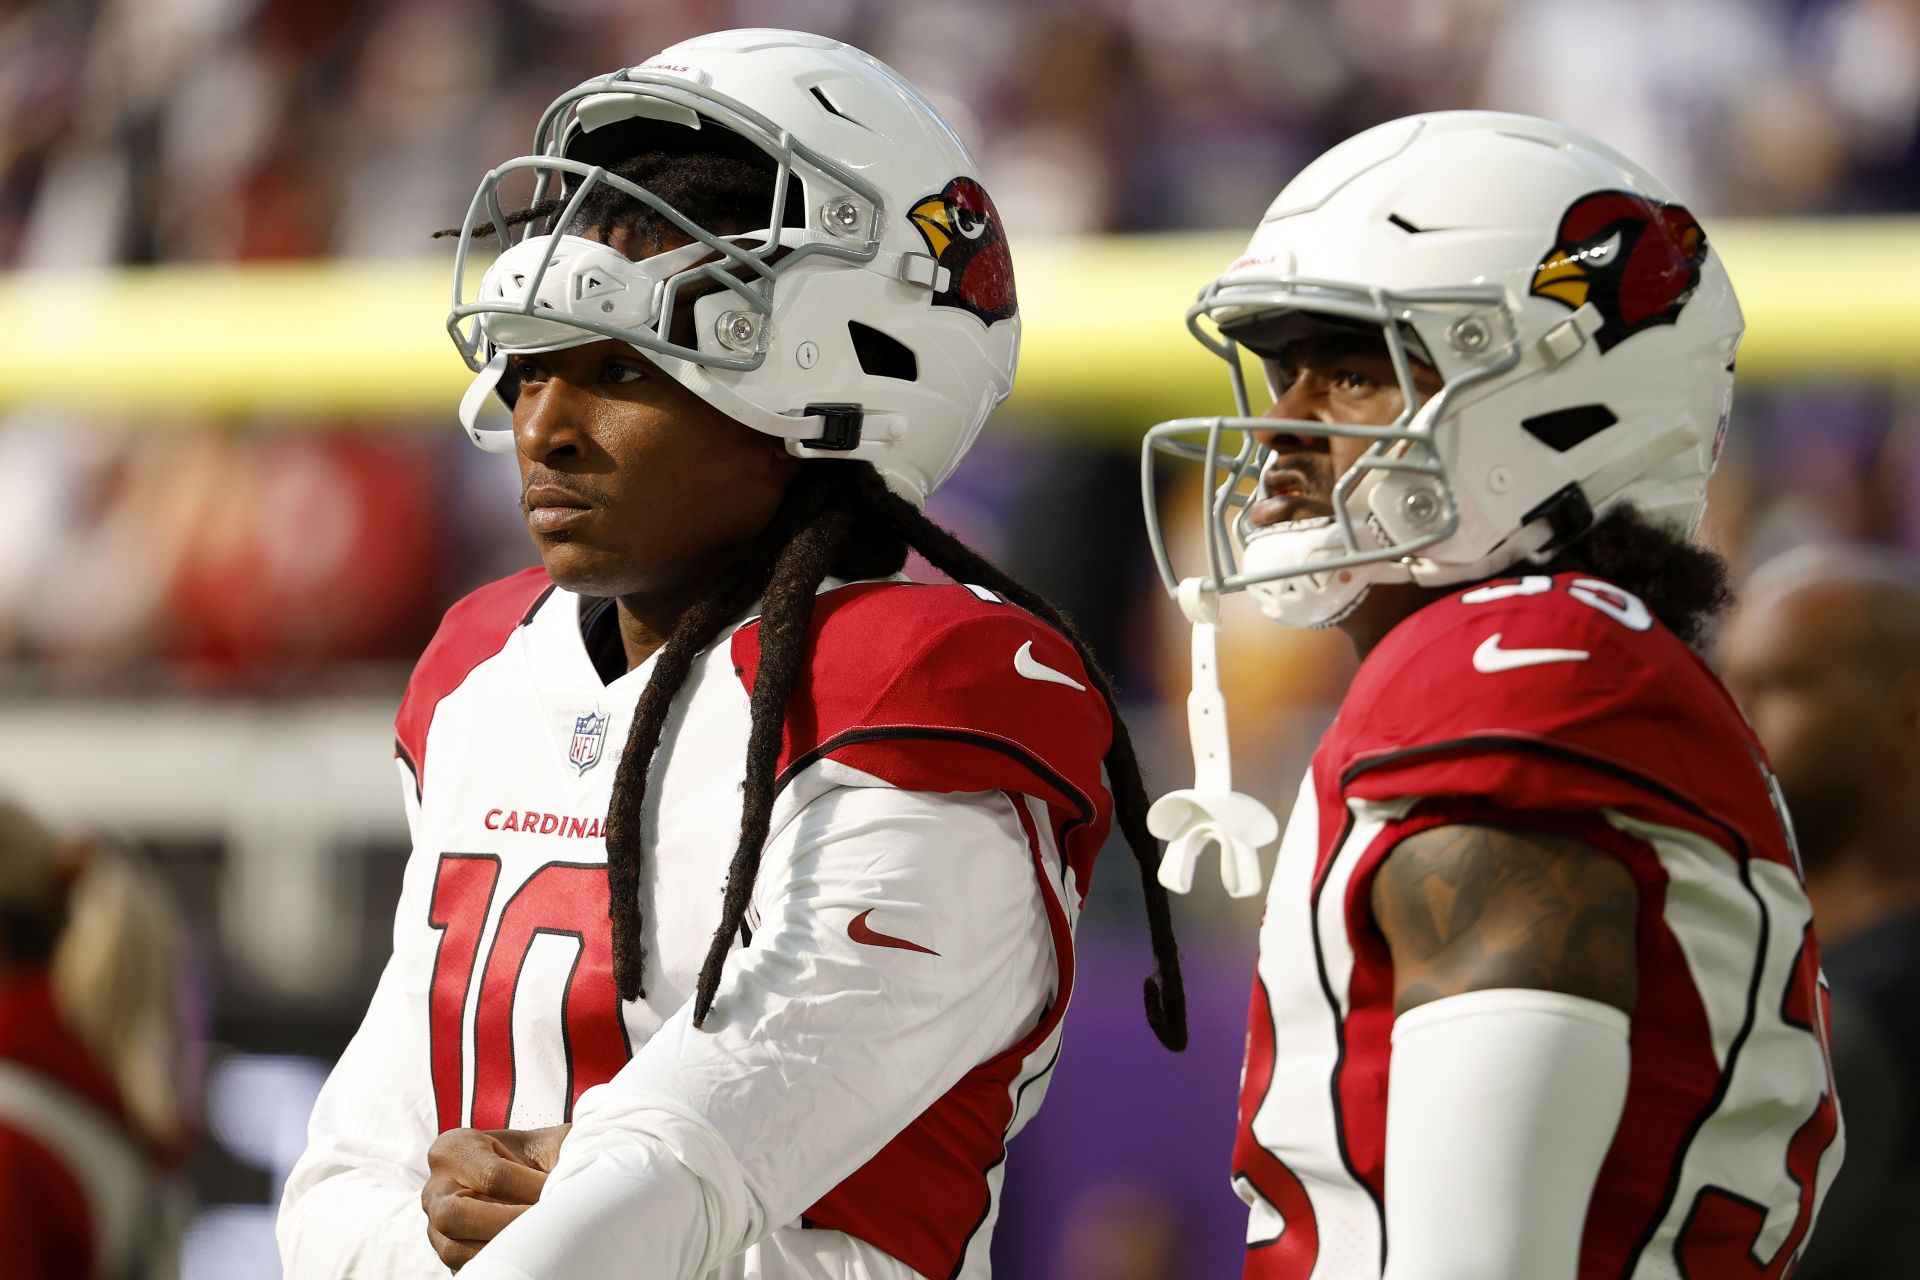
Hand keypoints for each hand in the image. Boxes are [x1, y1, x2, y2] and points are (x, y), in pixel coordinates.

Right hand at [422, 1124, 570, 1270]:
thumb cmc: (533, 1157)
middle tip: (545, 1224)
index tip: (561, 1196)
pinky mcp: (447, 1253)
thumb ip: (563, 1151)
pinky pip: (464, 1268)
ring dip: (500, 1250)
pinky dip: (496, 1265)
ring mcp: (434, 1225)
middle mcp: (435, 1188)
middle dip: (507, 1223)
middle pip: (457, 1215)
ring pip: (454, 1249)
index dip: (531, 1189)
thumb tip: (584, 1173)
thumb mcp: (546, 1144)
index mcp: (455, 1148)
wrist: (520, 1174)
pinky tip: (525, 1257)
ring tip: (538, 1243)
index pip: (492, 1176)